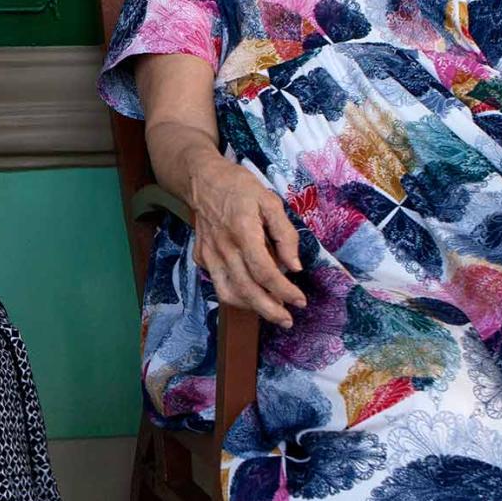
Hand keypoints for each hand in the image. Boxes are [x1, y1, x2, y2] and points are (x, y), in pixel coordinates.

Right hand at [188, 158, 306, 327]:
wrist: (202, 180)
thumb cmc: (240, 187)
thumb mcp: (270, 202)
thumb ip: (284, 235)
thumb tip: (294, 266)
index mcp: (243, 232)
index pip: (265, 272)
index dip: (284, 291)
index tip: (300, 301)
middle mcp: (224, 248)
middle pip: (247, 289)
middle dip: (270, 310)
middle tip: (288, 320)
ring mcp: (209, 255)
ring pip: (229, 293)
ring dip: (251, 308)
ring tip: (272, 312)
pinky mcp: (201, 258)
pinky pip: (219, 283)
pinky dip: (236, 295)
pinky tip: (252, 295)